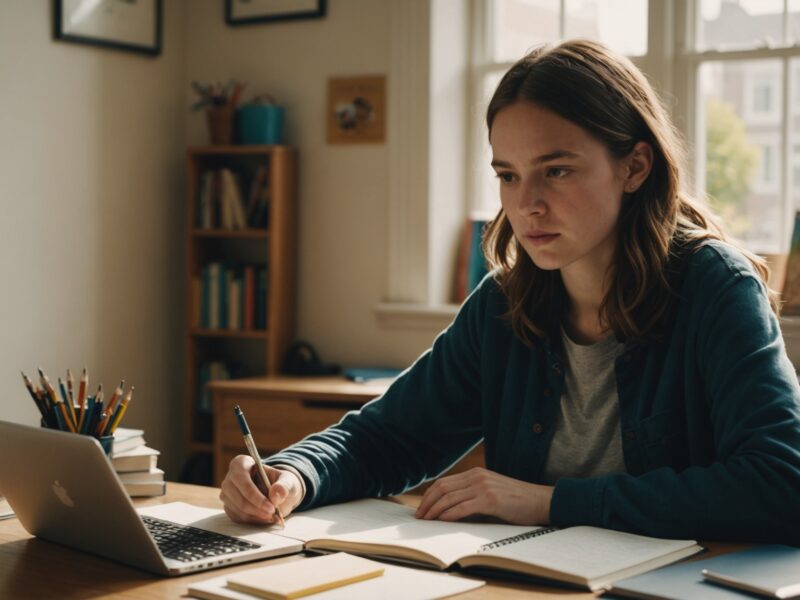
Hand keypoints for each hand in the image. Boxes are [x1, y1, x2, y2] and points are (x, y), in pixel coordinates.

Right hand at [220, 455, 304, 524]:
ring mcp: (228, 493)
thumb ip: (284, 485)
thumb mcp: (288, 480)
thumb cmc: (281, 482)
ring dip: (256, 515)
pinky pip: (238, 517)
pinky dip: (253, 520)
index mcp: (242, 463)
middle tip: (273, 513)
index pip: (242, 479)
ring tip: (272, 515)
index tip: (271, 506)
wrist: (279, 494)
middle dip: (257, 508)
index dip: (255, 495)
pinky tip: (265, 517)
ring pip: (238, 509)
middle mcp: (230, 478)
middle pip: (239, 496)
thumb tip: (276, 494)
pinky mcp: (229, 507)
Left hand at [414, 467, 552, 524]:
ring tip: (427, 521)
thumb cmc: (516, 501)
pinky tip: (442, 521)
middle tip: (419, 517)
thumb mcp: (491, 492)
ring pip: (449, 498)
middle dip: (427, 503)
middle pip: (442, 488)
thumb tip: (449, 510)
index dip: (429, 495)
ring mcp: (483, 487)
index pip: (445, 482)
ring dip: (435, 510)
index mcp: (476, 474)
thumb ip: (472, 495)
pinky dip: (449, 514)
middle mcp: (477, 477)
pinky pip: (462, 507)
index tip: (422, 508)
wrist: (540, 501)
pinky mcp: (490, 500)